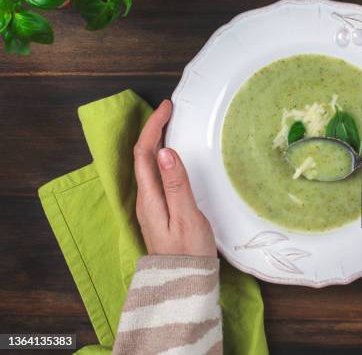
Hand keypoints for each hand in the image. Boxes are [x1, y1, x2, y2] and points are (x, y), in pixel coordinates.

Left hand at [133, 99, 216, 256]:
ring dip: (155, 142)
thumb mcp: (187, 216)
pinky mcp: (159, 212)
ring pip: (148, 166)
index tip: (166, 108)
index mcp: (150, 197)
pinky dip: (161, 158)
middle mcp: (145, 199)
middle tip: (168, 112)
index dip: (153, 127)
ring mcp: (151, 206)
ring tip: (168, 126)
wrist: (183, 284)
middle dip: (152, 130)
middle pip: (142, 157)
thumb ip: (176, 184)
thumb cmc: (189, 253)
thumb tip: (165, 151)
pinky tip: (171, 158)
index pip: (144, 153)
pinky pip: (156, 176)